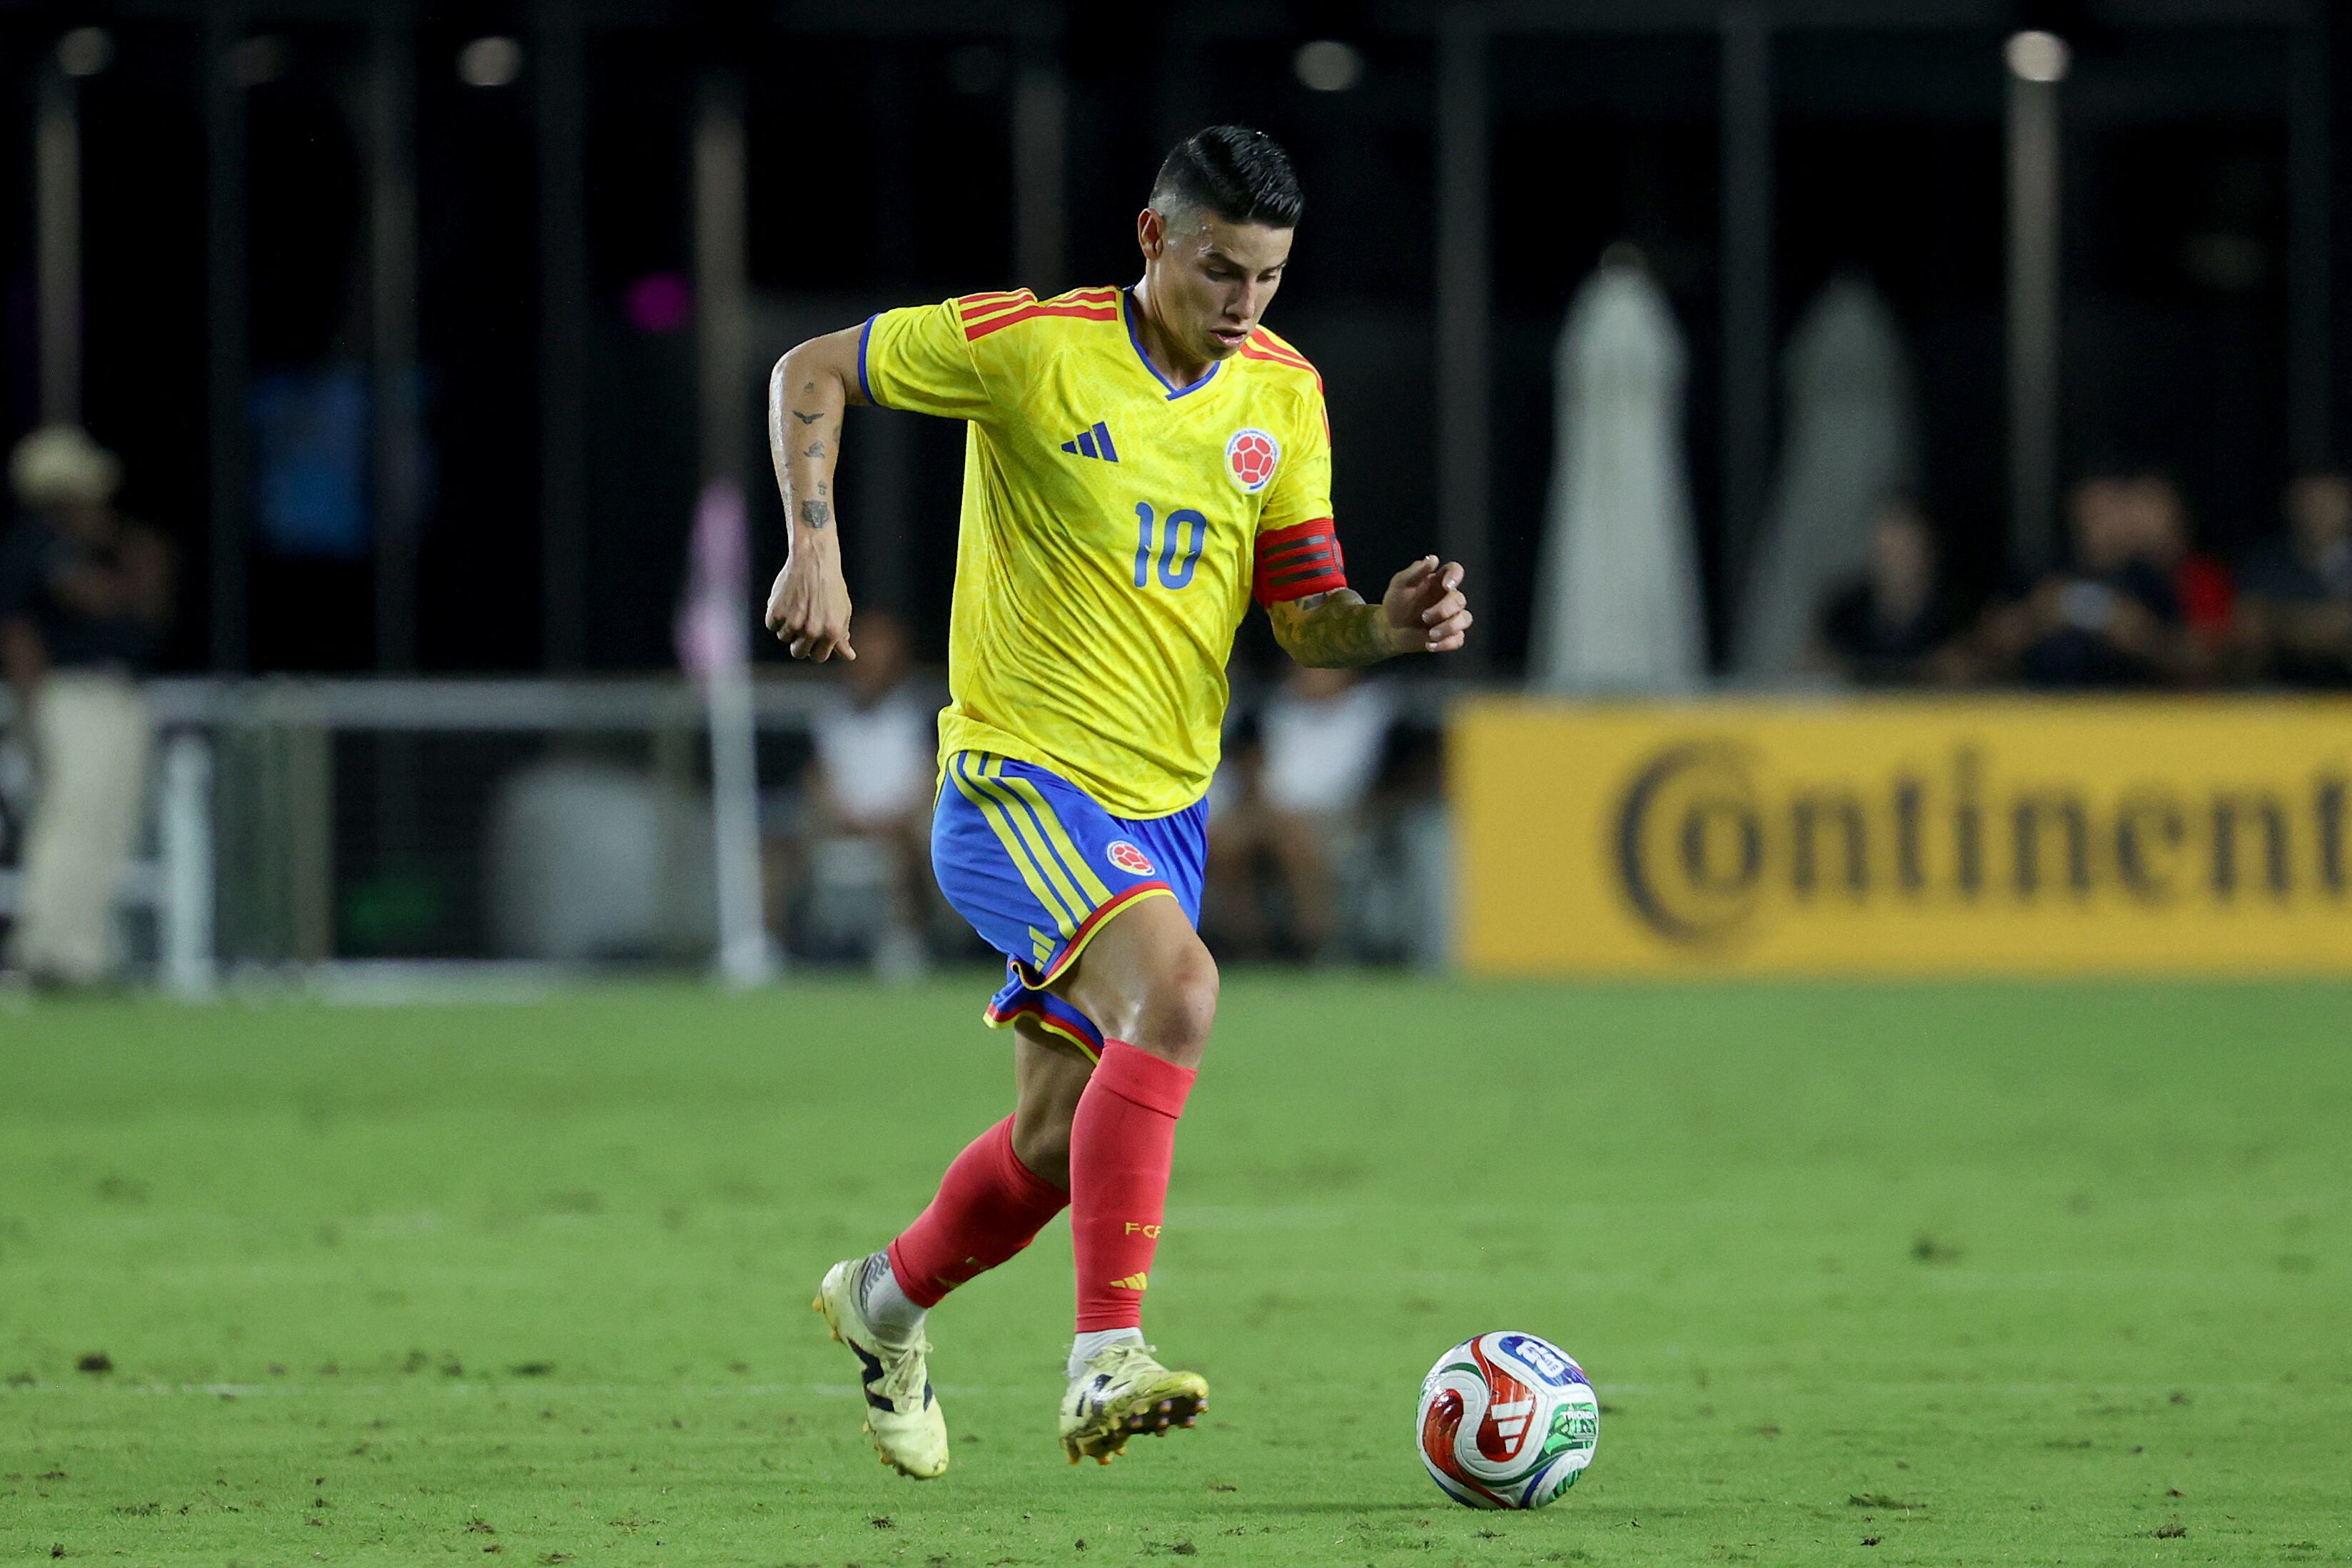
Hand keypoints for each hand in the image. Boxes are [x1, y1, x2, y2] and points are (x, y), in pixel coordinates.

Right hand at [764, 545, 855, 661]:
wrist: (814, 560)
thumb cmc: (831, 586)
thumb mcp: (843, 611)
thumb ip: (842, 636)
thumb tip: (849, 657)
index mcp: (830, 632)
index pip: (818, 657)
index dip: (815, 648)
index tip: (814, 638)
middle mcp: (811, 630)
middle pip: (798, 653)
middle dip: (800, 643)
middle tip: (803, 625)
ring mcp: (793, 622)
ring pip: (784, 638)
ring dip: (788, 626)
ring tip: (797, 606)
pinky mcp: (776, 612)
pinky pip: (772, 625)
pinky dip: (776, 616)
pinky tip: (786, 601)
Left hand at [1380, 556, 1471, 653]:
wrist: (1389, 628)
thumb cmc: (1396, 603)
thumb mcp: (1400, 584)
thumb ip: (1415, 571)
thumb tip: (1433, 559)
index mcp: (1438, 581)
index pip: (1455, 571)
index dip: (1455, 576)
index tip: (1446, 586)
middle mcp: (1448, 598)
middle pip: (1460, 599)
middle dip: (1444, 609)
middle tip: (1424, 617)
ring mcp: (1451, 617)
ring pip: (1465, 619)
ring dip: (1449, 627)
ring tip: (1430, 634)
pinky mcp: (1450, 635)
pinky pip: (1458, 640)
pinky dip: (1445, 643)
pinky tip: (1429, 645)